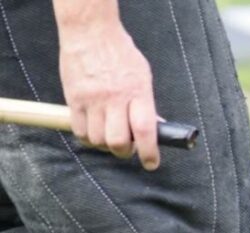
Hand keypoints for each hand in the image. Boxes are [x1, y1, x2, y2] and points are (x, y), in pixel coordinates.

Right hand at [57, 17, 159, 169]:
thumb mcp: (143, 76)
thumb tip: (155, 129)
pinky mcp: (73, 99)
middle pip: (118, 142)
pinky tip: (94, 132)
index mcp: (137, 93)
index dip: (149, 152)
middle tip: (128, 149)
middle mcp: (114, 99)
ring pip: (97, 140)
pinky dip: (88, 138)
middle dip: (125, 152)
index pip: (145, 131)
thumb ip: (147, 103)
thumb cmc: (121, 53)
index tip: (151, 163)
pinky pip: (80, 131)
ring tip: (110, 137)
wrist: (90, 32)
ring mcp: (92, 100)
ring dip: (106, 146)